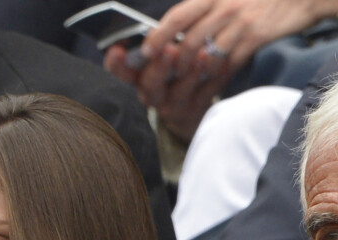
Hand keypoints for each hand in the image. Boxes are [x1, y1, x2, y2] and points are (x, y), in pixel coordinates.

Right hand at [104, 43, 230, 142]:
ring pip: (180, 92)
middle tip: (169, 50)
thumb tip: (161, 28)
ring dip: (191, 73)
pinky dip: (215, 79)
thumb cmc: (172, 75)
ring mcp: (174, 108)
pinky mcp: (196, 112)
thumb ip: (158, 45)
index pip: (120, 72)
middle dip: (159, 67)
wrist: (190, 111)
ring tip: (203, 54)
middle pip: (150, 85)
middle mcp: (153, 96)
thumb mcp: (160, 62)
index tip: (117, 49)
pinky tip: (222, 64)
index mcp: (138, 79)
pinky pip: (206, 95)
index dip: (116, 63)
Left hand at [140, 0, 337, 76]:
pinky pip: (230, 64)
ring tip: (189, 83)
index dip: (158, 36)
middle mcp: (223, 7)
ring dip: (195, 73)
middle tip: (167, 77)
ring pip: (207, 56)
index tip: (145, 52)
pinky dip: (219, 76)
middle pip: (188, 41)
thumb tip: (185, 27)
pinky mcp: (255, 37)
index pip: (177, 16)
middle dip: (174, 64)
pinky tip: (214, 82)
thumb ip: (209, 8)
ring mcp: (239, 23)